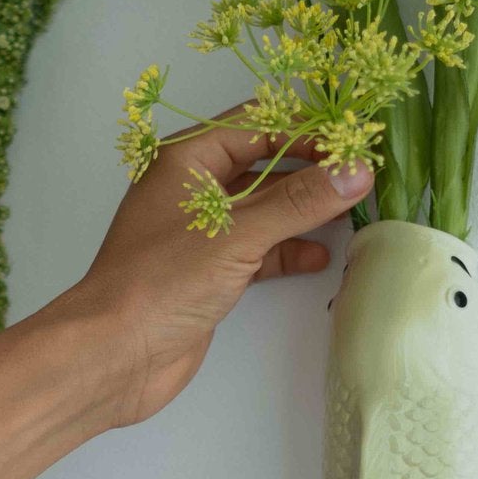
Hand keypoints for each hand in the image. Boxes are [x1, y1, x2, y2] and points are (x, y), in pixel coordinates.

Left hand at [63, 97, 373, 430]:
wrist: (114, 353)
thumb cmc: (161, 280)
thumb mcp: (237, 233)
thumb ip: (299, 201)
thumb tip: (355, 170)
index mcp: (186, 160)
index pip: (258, 125)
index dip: (307, 129)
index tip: (355, 140)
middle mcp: (192, 189)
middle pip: (264, 165)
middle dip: (311, 170)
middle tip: (363, 175)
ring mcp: (200, 233)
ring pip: (264, 210)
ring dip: (304, 212)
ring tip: (354, 213)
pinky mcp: (208, 272)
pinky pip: (258, 250)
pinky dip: (287, 251)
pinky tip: (320, 256)